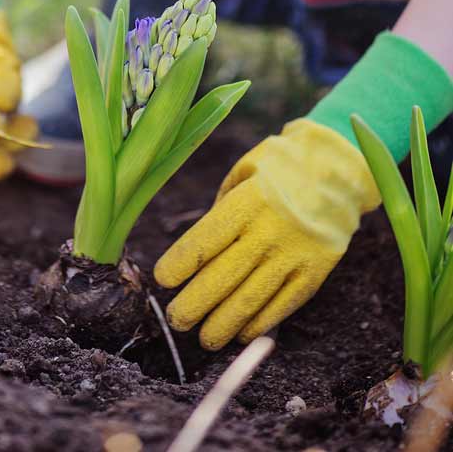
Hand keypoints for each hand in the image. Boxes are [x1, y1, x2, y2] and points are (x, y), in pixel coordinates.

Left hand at [154, 119, 379, 348]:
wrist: (341, 169)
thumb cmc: (283, 166)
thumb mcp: (247, 170)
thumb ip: (224, 205)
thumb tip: (204, 246)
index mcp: (247, 202)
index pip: (205, 241)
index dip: (180, 264)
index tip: (163, 279)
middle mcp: (269, 231)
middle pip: (223, 277)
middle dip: (194, 304)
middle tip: (177, 320)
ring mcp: (294, 255)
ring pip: (251, 300)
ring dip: (223, 324)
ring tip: (205, 338)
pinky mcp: (315, 271)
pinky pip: (282, 305)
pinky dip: (259, 323)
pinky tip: (241, 333)